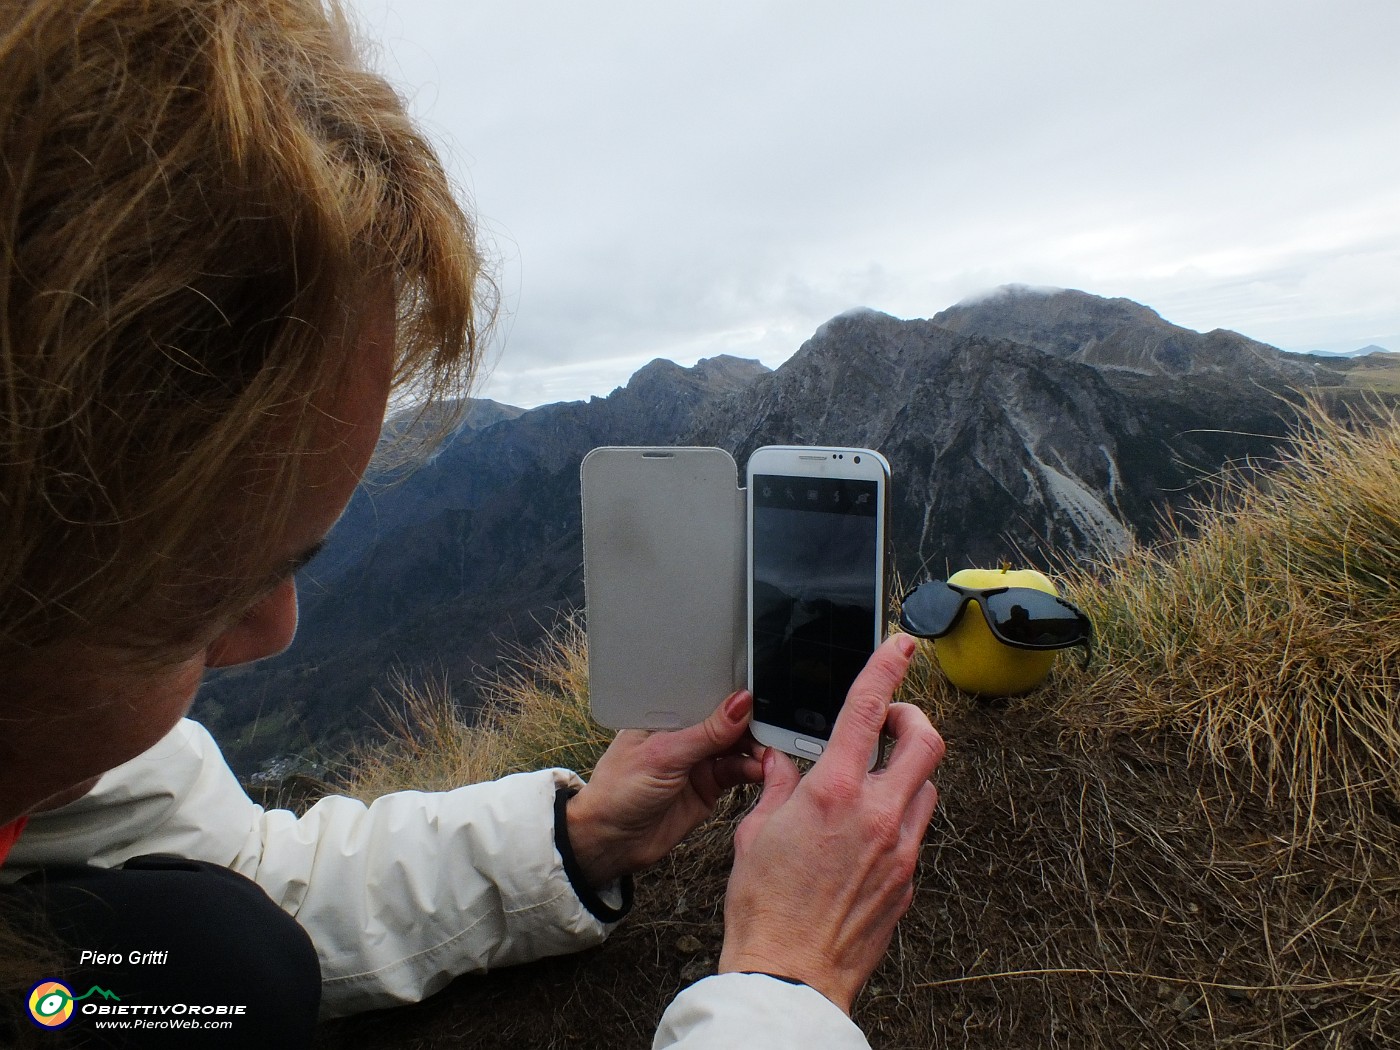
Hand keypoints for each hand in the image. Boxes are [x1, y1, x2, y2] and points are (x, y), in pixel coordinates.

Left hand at [566, 690, 763, 887]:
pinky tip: (760, 769)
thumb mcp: (664, 755)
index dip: (734, 696)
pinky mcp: (708, 786)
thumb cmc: (618, 791)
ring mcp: (698, 760)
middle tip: (773, 728)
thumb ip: (706, 732)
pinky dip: (751, 770)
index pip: (707, 695)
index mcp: (667, 715)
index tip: (761, 697)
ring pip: (736, 747)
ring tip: (769, 753)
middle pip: (727, 721)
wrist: (611, 841)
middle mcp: (684, 735)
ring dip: (755, 749)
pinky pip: (737, 772)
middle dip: (751, 724)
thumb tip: (740, 703)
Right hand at [717, 634, 944, 1012]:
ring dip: (907, 771)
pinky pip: (916, 832)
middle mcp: (876, 815)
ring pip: (926, 786)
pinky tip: (866, 834)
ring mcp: (900, 849)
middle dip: (913, 718)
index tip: (900, 647)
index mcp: (833, 792)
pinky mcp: (907, 880)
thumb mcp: (755, 833)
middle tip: (891, 721)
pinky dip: (897, 818)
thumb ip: (777, 788)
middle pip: (927, 741)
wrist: (789, 974)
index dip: (887, 668)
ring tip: (873, 781)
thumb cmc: (764, 909)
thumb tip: (782, 763)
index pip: (869, 710)